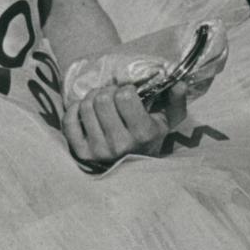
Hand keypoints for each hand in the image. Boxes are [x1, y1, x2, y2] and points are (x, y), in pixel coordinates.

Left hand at [63, 82, 186, 166]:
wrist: (133, 166)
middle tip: (112, 95)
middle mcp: (119, 145)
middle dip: (107, 90)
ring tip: (101, 103)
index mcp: (142, 134)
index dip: (125, 89)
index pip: (124, 96)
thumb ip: (176, 100)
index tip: (128, 94)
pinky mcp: (81, 154)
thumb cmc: (150, 137)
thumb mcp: (167, 120)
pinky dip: (74, 109)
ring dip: (92, 97)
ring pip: (86, 106)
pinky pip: (69, 121)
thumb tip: (180, 83)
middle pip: (102, 99)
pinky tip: (85, 111)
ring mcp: (98, 151)